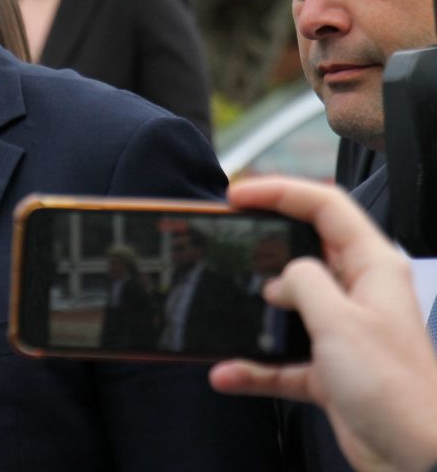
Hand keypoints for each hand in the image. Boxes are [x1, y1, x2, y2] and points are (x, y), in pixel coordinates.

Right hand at [209, 176, 436, 471]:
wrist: (415, 457)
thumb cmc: (394, 388)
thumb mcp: (340, 322)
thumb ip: (303, 283)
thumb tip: (280, 277)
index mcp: (372, 268)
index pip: (326, 207)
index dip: (280, 191)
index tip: (238, 194)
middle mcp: (357, 293)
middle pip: (304, 249)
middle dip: (262, 244)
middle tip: (224, 235)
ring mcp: (342, 331)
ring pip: (288, 305)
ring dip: (254, 311)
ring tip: (221, 301)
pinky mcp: (328, 369)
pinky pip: (280, 358)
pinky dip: (253, 366)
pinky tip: (228, 372)